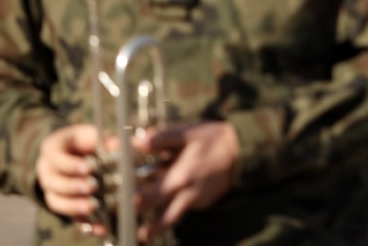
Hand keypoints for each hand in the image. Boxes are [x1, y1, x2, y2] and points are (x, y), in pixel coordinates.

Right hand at [35, 124, 101, 226]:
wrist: (78, 153)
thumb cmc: (87, 141)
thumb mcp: (94, 135)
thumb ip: (106, 140)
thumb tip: (119, 146)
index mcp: (53, 149)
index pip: (55, 157)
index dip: (71, 164)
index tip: (90, 167)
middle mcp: (47, 171)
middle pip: (53, 182)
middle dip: (72, 186)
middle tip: (92, 187)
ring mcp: (52, 189)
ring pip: (56, 201)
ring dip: (74, 206)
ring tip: (93, 207)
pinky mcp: (63, 205)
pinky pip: (68, 216)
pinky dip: (84, 222)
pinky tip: (99, 227)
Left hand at [135, 120, 238, 240]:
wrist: (244, 149)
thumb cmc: (214, 138)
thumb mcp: (187, 132)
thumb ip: (160, 138)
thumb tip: (135, 143)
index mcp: (181, 177)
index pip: (149, 199)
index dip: (133, 203)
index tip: (122, 204)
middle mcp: (189, 194)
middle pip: (163, 221)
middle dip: (146, 227)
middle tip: (132, 227)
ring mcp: (199, 200)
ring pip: (175, 219)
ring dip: (158, 227)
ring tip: (144, 234)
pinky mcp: (206, 202)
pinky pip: (187, 209)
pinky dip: (175, 209)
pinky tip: (168, 205)